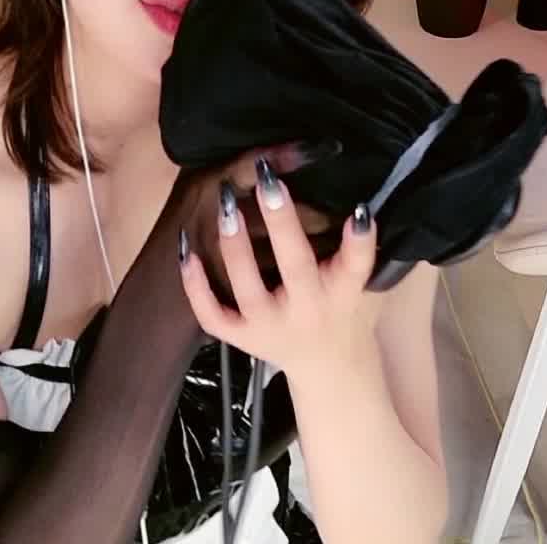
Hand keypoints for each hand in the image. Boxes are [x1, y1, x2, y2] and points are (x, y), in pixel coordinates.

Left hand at [178, 155, 382, 377]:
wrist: (325, 365)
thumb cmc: (340, 305)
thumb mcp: (357, 277)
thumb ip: (351, 242)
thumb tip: (339, 184)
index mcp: (343, 291)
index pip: (357, 265)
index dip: (360, 240)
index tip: (359, 210)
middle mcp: (308, 309)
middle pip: (296, 266)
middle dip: (282, 223)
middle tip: (270, 180)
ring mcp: (270, 326)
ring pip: (248, 288)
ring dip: (235, 244)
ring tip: (226, 201)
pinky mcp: (242, 338)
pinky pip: (212, 313)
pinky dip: (195, 284)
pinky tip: (186, 249)